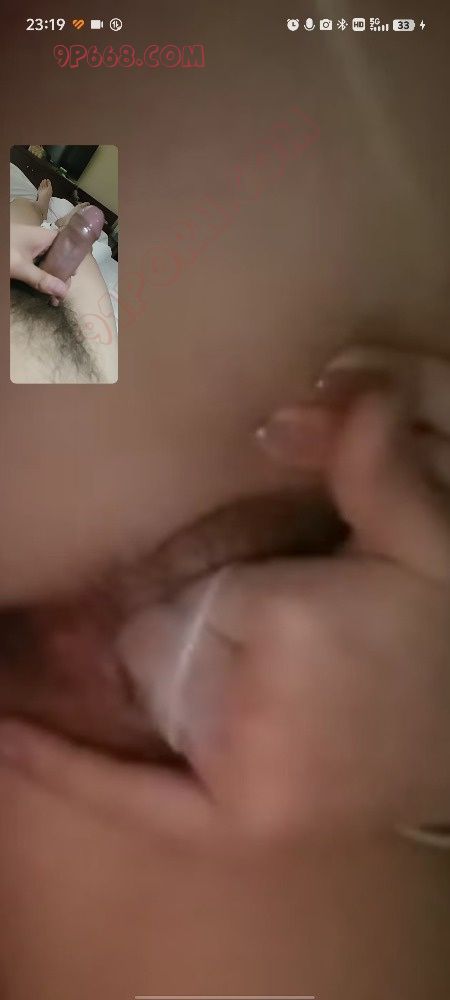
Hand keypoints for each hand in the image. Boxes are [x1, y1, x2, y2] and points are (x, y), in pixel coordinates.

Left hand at [0, 348, 448, 846]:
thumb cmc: (448, 636)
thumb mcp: (429, 540)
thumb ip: (378, 464)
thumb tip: (324, 391)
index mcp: (288, 621)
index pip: (187, 584)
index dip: (213, 579)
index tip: (257, 583)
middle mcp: (251, 706)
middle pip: (158, 644)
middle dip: (183, 628)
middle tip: (245, 633)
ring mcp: (241, 779)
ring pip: (150, 700)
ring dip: (154, 679)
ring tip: (168, 667)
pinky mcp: (240, 827)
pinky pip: (129, 794)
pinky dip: (59, 762)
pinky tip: (4, 733)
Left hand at [10, 223, 69, 299]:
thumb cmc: (3, 251)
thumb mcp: (20, 267)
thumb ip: (41, 280)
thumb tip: (64, 292)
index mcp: (45, 237)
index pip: (68, 246)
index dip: (72, 263)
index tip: (70, 282)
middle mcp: (41, 240)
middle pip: (59, 258)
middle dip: (61, 278)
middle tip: (58, 298)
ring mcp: (31, 247)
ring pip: (49, 263)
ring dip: (51, 280)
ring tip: (52, 299)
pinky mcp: (22, 253)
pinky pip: (38, 265)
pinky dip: (41, 277)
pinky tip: (41, 290)